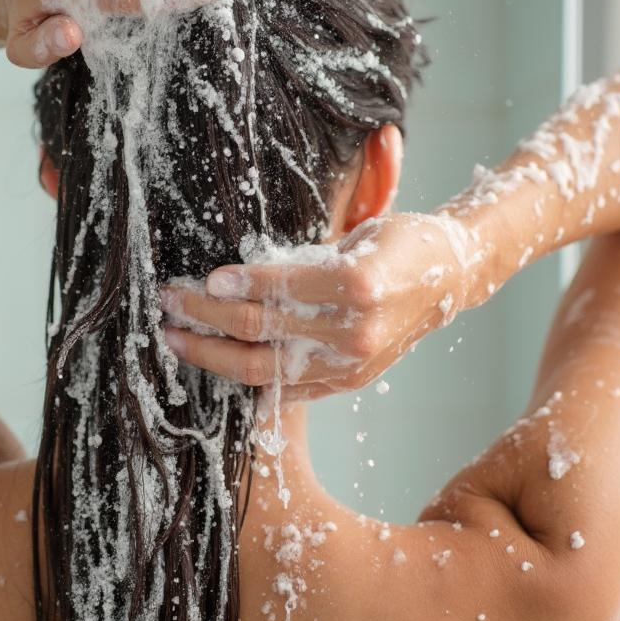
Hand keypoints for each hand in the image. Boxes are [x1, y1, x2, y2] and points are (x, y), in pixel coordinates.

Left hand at [160, 213, 486, 401]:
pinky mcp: (346, 383)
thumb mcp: (358, 230)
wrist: (451, 278)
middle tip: (168, 302)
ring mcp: (349, 364)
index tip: (201, 279)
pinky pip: (283, 390)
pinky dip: (244, 380)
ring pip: (261, 368)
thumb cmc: (400, 243)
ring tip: (175, 337)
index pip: (276, 288)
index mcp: (358, 284)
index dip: (234, 284)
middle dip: (204, 316)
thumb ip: (303, 255)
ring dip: (210, 353)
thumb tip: (234, 275)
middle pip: (258, 329)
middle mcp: (354, 331)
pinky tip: (213, 365)